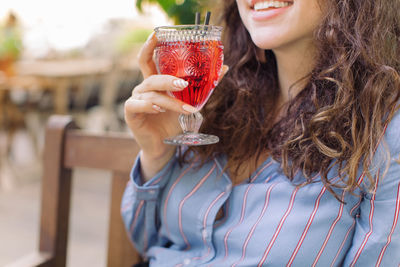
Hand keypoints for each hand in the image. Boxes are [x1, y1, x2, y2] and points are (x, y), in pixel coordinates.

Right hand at [124, 32, 228, 179]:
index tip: (158, 32)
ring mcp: (135, 99)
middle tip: (185, 84)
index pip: (148, 58)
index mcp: (155, 81)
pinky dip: (149, 105)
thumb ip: (204, 86)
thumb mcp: (190, 102)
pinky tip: (160, 109)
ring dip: (170, 101)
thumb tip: (225, 68)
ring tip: (186, 108)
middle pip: (152, 75)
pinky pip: (137, 104)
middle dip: (168, 78)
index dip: (151, 44)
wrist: (163, 146)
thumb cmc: (174, 122)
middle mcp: (143, 87)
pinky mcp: (131, 113)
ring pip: (151, 93)